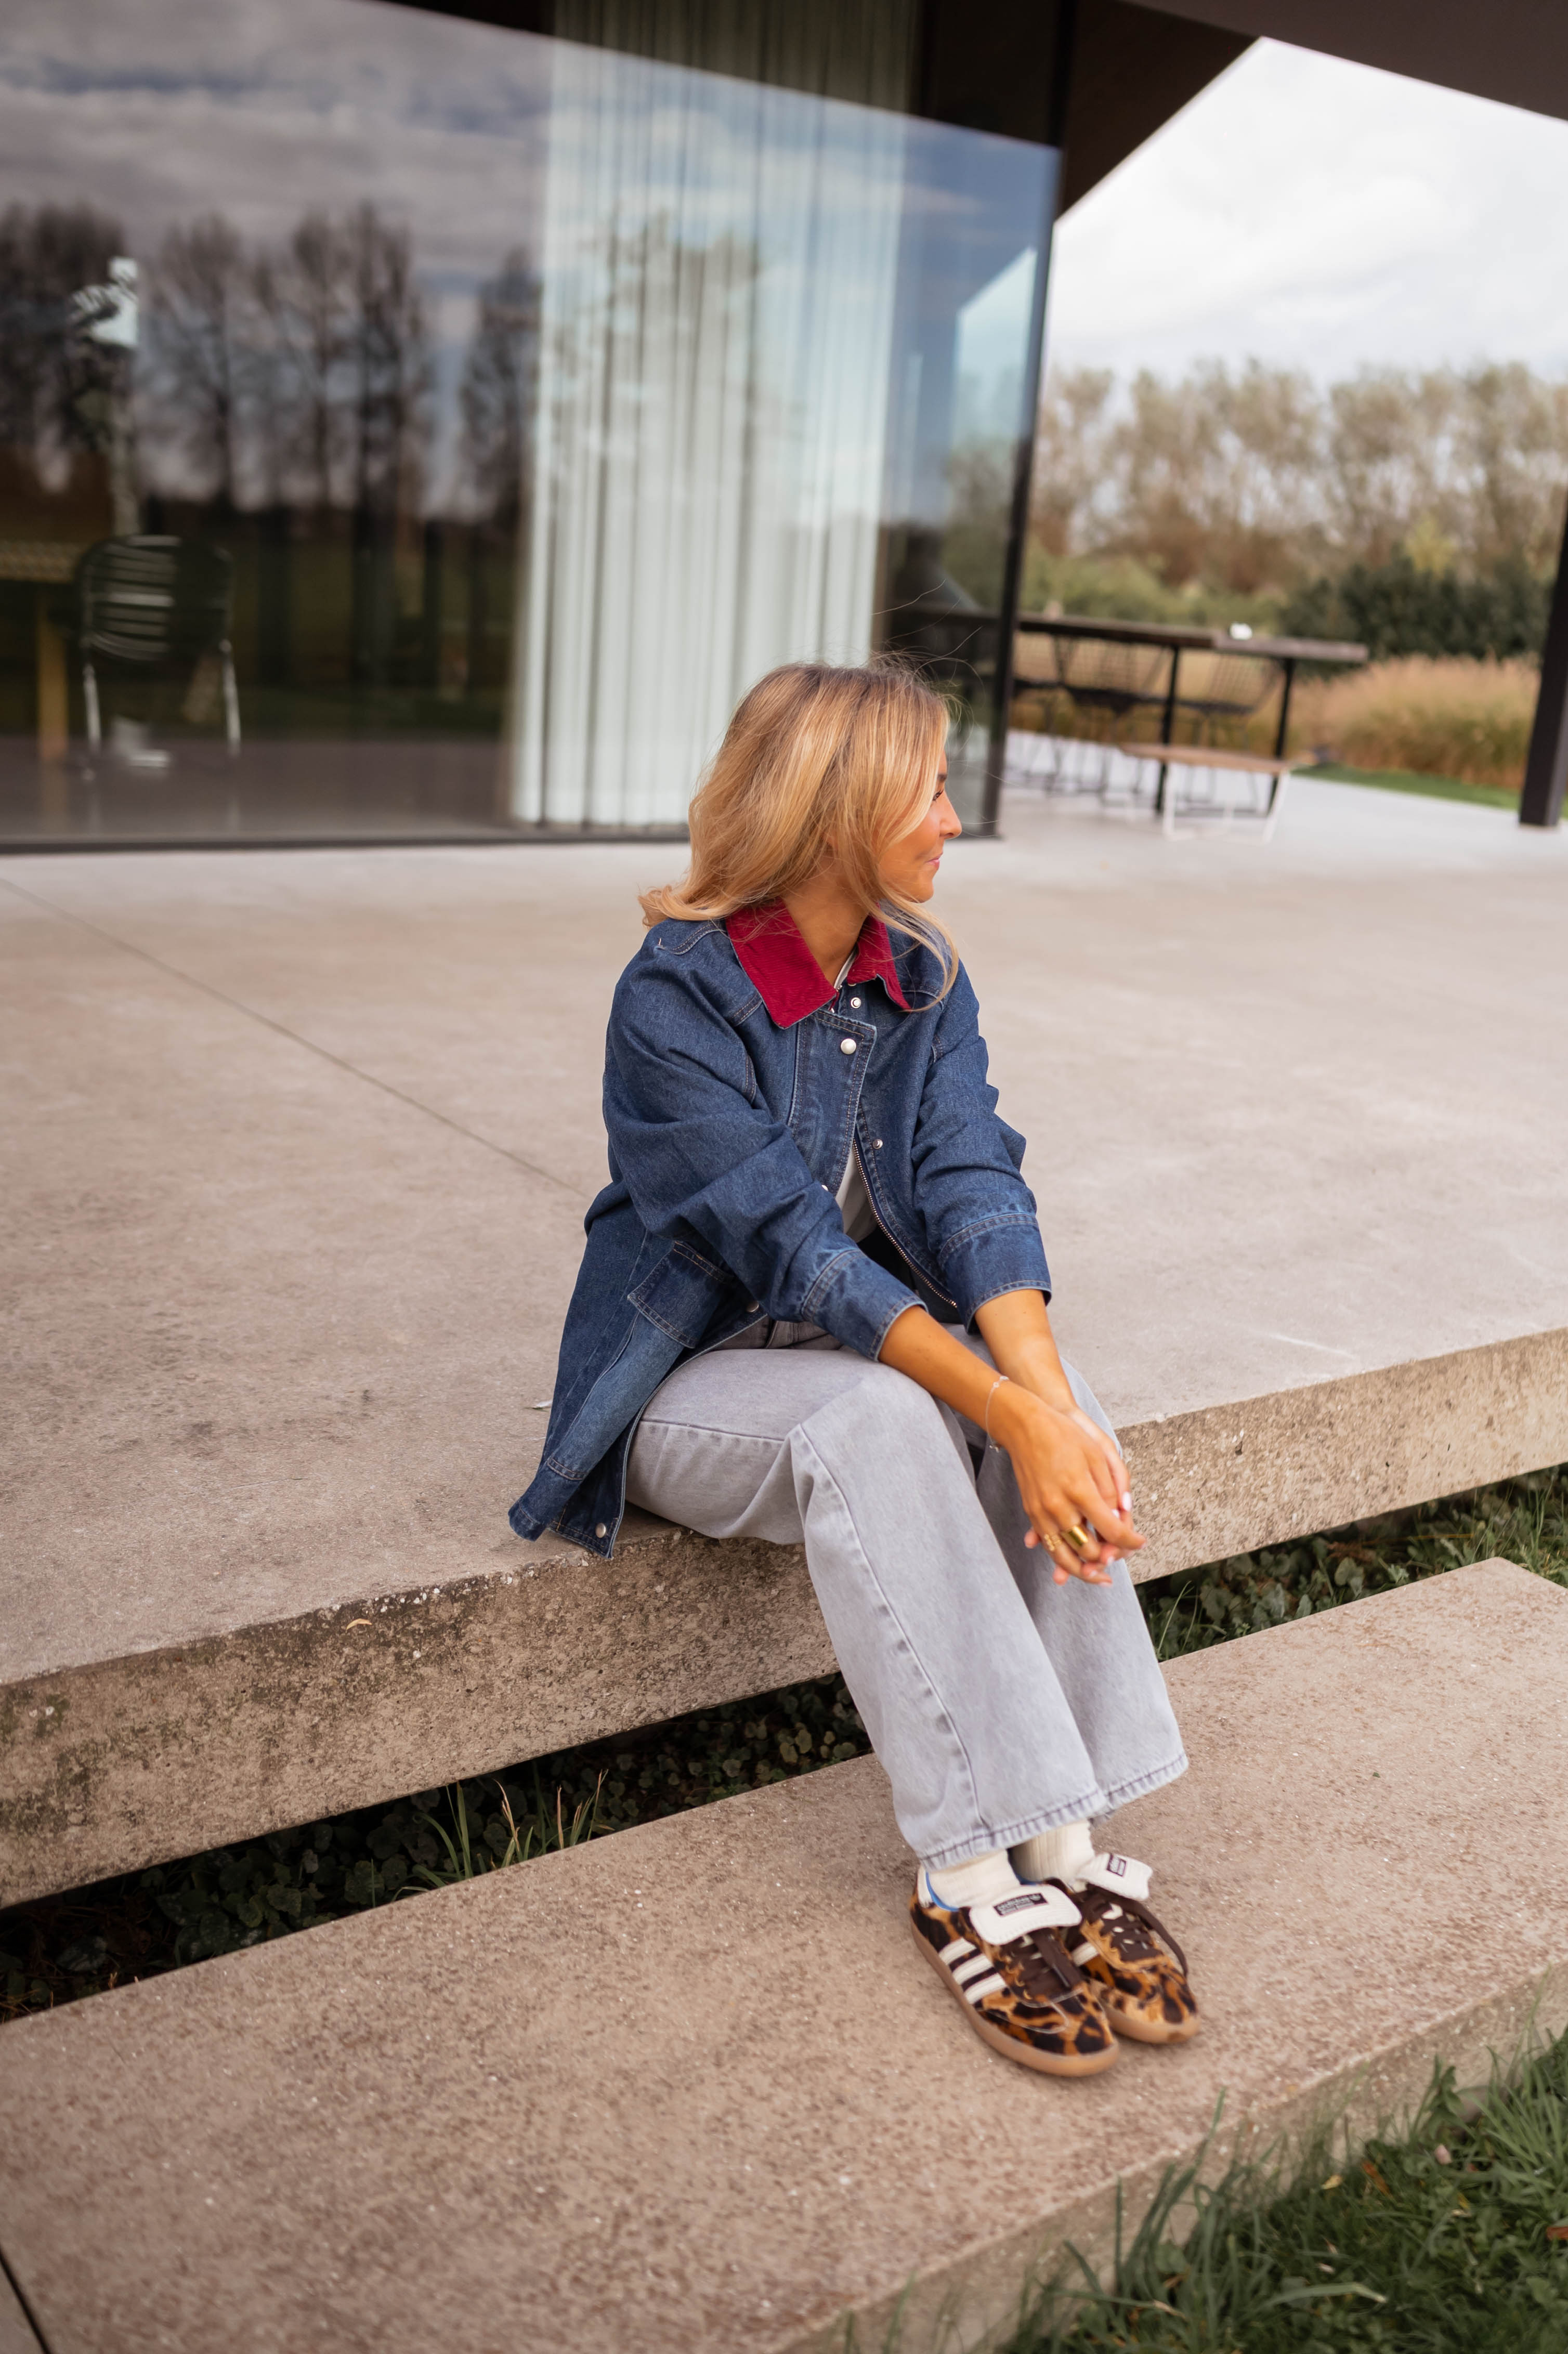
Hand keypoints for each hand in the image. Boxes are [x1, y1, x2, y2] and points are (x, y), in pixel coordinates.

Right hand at [987, 1384, 1145, 1585]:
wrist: (1024, 1426)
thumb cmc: (1063, 1435)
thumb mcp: (1096, 1455)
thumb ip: (1111, 1489)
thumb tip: (1121, 1516)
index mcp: (1081, 1491)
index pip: (1112, 1529)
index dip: (1130, 1541)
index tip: (1140, 1542)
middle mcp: (1059, 1507)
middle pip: (1088, 1549)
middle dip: (1107, 1558)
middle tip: (1120, 1557)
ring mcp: (1042, 1512)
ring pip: (1064, 1556)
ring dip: (1083, 1571)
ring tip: (1099, 1576)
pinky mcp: (1031, 1512)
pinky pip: (1048, 1545)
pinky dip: (1061, 1560)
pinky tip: (1072, 1567)